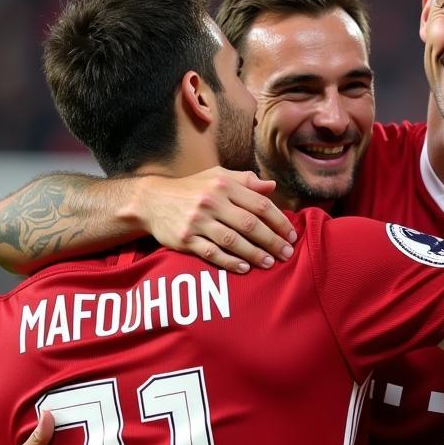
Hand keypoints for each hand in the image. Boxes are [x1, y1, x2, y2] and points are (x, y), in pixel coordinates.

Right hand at [139, 169, 297, 272]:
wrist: (151, 200)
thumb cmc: (192, 189)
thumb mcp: (217, 176)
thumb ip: (245, 180)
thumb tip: (272, 186)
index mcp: (223, 185)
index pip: (259, 205)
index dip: (279, 222)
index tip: (291, 235)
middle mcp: (211, 202)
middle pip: (249, 224)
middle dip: (272, 241)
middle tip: (287, 254)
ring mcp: (197, 221)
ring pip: (232, 241)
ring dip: (254, 254)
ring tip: (270, 263)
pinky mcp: (185, 239)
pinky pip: (212, 254)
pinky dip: (230, 262)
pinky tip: (245, 268)